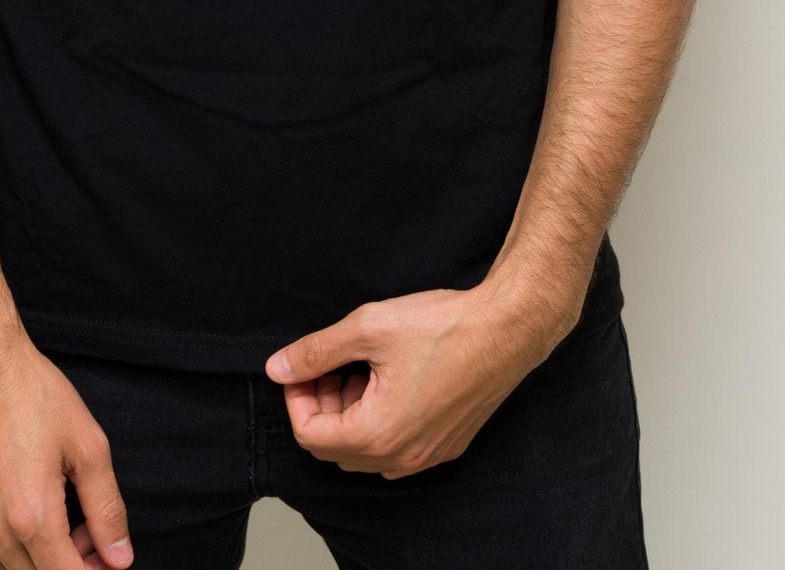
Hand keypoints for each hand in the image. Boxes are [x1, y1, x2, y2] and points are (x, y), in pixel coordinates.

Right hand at [0, 327, 132, 568]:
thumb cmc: (28, 392)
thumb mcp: (87, 445)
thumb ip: (106, 508)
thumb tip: (119, 556)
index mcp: (30, 517)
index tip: (109, 559)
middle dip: (71, 564)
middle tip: (90, 531)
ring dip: (41, 557)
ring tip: (63, 514)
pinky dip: (13, 543)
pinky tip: (30, 503)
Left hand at [263, 278, 574, 479]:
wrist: (506, 329)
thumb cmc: (442, 327)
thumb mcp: (368, 328)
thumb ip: (317, 351)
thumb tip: (278, 368)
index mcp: (377, 434)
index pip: (310, 435)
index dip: (297, 397)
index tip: (303, 365)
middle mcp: (401, 457)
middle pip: (335, 447)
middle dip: (323, 404)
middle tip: (331, 363)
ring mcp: (427, 456)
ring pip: (366, 450)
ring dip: (351, 413)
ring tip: (361, 366)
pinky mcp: (447, 445)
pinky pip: (397, 448)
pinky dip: (381, 420)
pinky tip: (390, 379)